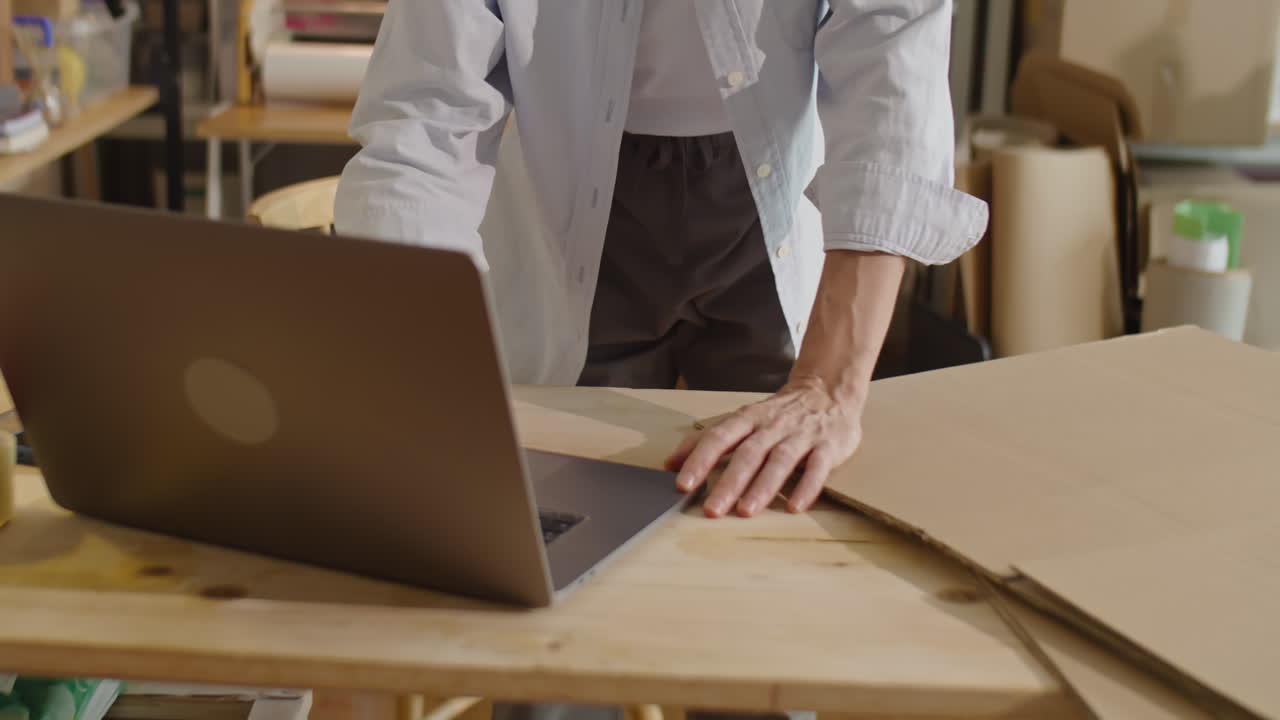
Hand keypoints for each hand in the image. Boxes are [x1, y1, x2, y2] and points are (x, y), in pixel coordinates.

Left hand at [664, 377, 863, 517]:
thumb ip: (707, 440)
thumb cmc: (779, 413)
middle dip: (728, 483)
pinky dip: (806, 488)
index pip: (719, 438)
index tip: (682, 484)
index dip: (699, 460)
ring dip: (762, 487)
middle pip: (748, 454)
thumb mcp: (741, 419)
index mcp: (748, 419)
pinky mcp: (828, 447)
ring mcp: (801, 436)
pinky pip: (817, 468)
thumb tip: (670, 463)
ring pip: (779, 461)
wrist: (828, 391)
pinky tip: (794, 507)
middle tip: (712, 510)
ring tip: (745, 511)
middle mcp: (772, 426)